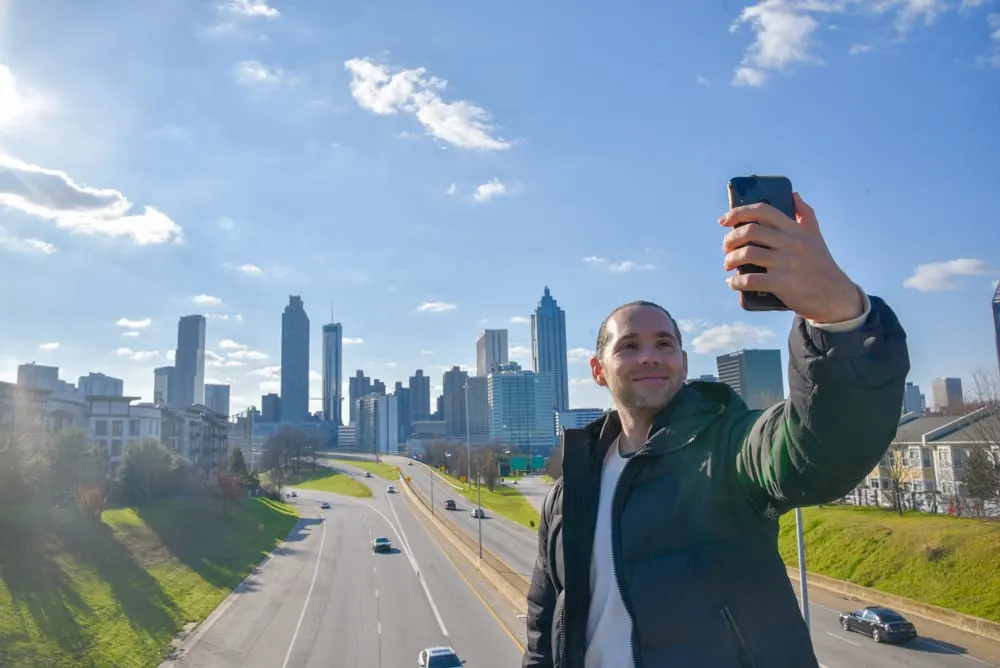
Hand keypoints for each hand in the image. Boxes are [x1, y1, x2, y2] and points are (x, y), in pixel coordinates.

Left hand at [719, 193, 863, 323]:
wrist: (834, 296)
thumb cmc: (821, 264)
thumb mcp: (816, 236)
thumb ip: (805, 214)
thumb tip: (793, 195)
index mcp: (795, 229)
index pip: (763, 211)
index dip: (739, 212)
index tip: (724, 221)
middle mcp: (790, 243)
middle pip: (750, 231)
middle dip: (731, 239)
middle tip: (726, 248)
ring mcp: (786, 263)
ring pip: (747, 254)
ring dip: (730, 260)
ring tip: (727, 265)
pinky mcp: (782, 283)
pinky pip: (750, 280)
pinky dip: (736, 282)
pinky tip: (732, 283)